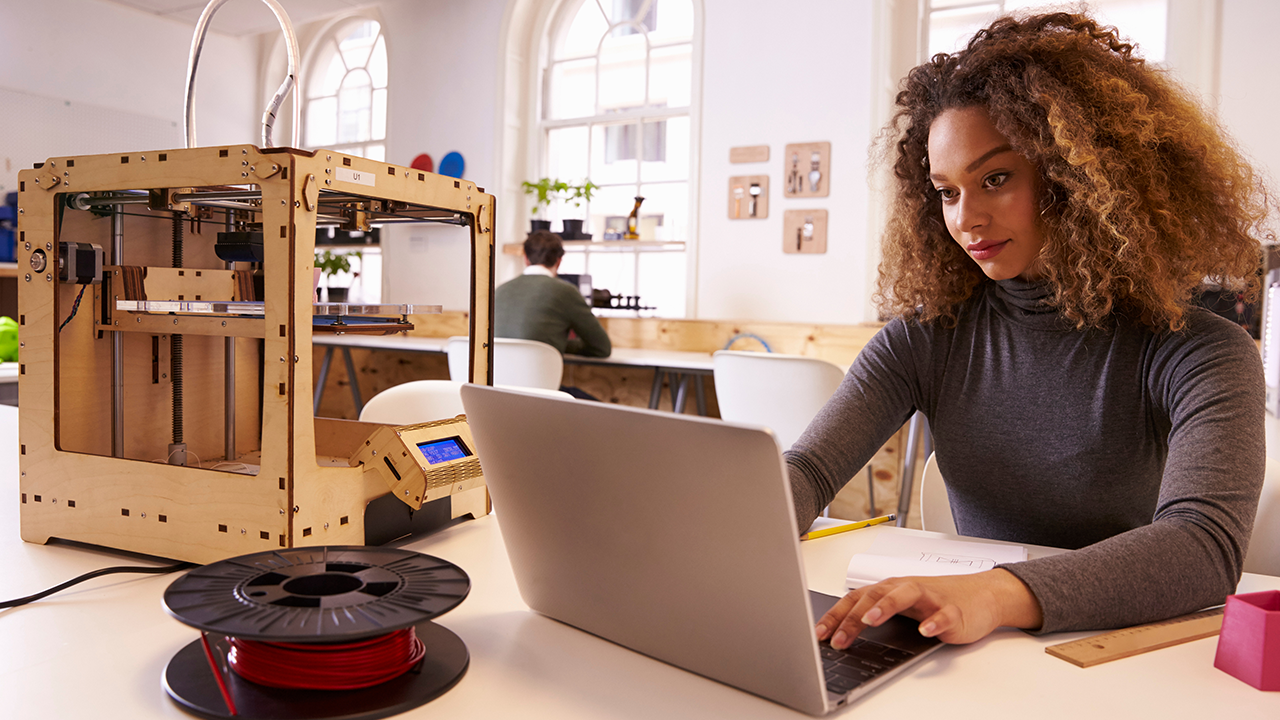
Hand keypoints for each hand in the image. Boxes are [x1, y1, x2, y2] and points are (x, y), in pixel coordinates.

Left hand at [814, 569, 1042, 647]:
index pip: (856, 598)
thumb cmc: (938, 600)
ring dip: (885, 606)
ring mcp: (930, 598)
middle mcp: (907, 588)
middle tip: (838, 638)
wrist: (983, 594)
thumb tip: (841, 633)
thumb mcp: (902, 605)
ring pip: (905, 595)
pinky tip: (926, 630)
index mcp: (890, 588)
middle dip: (853, 618)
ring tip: (870, 620)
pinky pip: (943, 614)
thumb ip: (877, 614)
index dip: (836, 615)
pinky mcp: (953, 610)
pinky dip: (934, 622)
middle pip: (874, 596)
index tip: (820, 634)